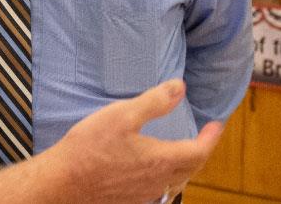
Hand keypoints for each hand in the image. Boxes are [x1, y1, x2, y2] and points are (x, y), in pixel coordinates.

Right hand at [43, 80, 222, 202]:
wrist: (64, 182)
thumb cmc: (89, 147)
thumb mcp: (122, 115)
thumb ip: (154, 101)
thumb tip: (180, 88)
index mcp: (160, 159)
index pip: (199, 150)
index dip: (211, 137)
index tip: (217, 124)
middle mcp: (158, 181)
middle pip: (192, 168)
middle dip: (202, 151)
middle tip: (205, 137)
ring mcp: (145, 193)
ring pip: (177, 182)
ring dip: (186, 167)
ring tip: (186, 153)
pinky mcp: (131, 199)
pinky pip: (160, 190)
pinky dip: (169, 178)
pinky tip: (157, 172)